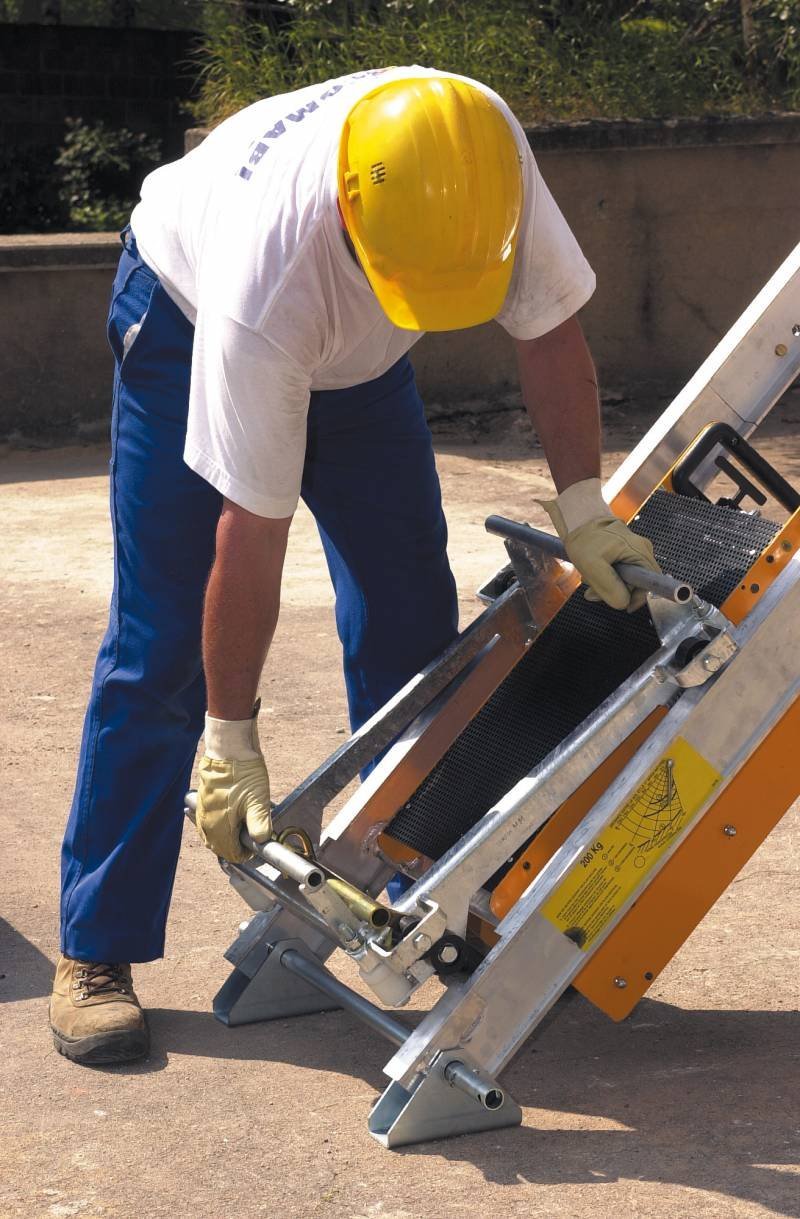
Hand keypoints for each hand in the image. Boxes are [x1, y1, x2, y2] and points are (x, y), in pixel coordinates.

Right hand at [195, 706, 271, 862]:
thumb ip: (259, 824)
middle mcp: (206, 822)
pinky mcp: (201, 799)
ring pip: (212, 833)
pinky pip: (208, 820)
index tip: (255, 845)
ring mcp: (201, 810)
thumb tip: (263, 841)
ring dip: (225, 835)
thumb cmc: (243, 772)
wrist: (228, 747)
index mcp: (219, 826)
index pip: (229, 852)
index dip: (244, 853)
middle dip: (234, 845)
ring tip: (242, 826)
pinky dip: (219, 823)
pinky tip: (230, 814)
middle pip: (218, 845)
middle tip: (250, 836)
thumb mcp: (258, 799)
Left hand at [539, 478, 659, 612]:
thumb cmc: (584, 538)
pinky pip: (620, 572)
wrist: (577, 517)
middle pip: (637, 584)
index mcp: (640, 552)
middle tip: (593, 592)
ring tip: (589, 579)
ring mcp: (634, 551)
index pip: (652, 584)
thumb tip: (623, 603)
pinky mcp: (625, 552)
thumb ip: (610, 586)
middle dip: (616, 592)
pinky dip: (606, 577)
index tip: (625, 606)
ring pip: (626, 580)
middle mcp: (642, 551)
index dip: (639, 598)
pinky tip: (593, 573)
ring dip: (607, 586)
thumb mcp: (592, 565)